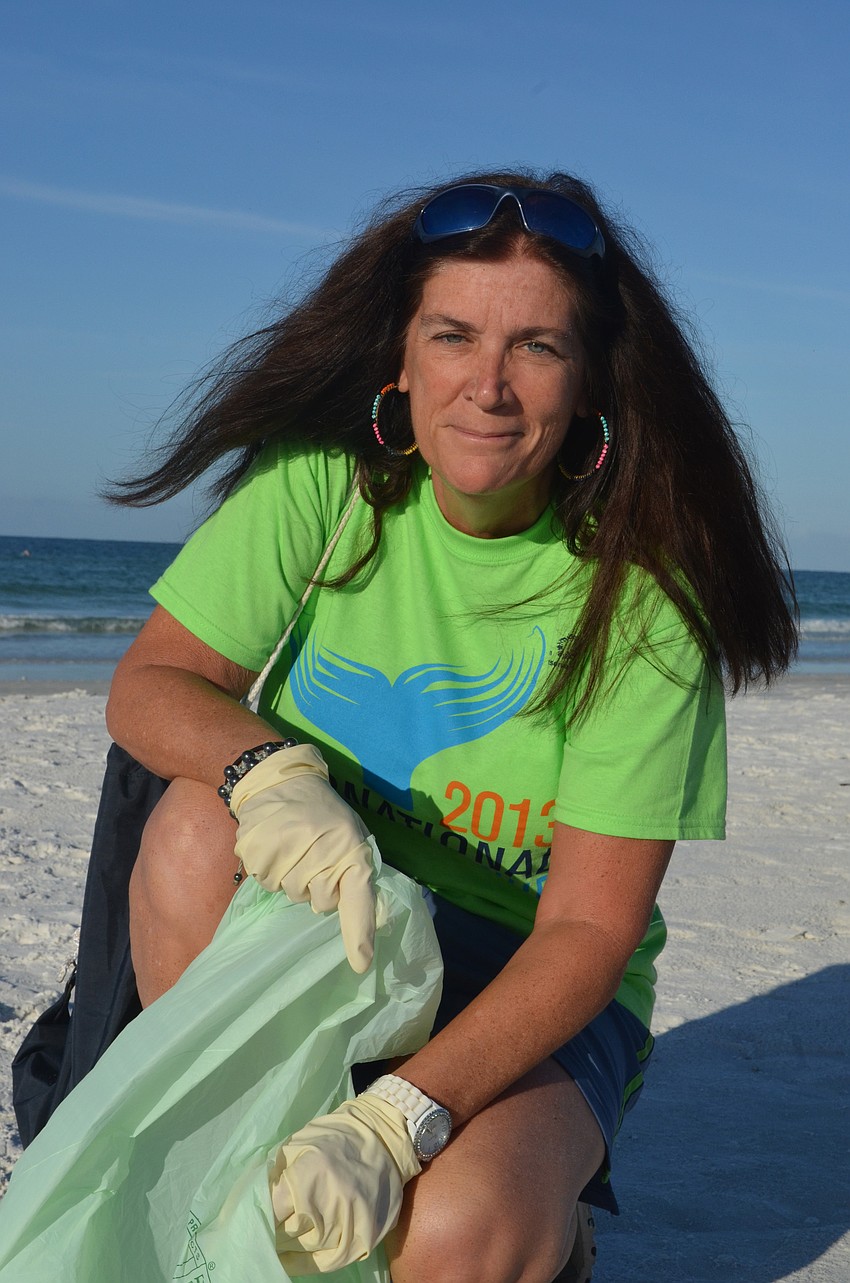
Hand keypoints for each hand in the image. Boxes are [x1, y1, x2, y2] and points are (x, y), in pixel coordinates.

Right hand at [230, 744, 374, 972]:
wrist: (279, 778)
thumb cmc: (323, 812)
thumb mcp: (351, 835)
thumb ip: (358, 873)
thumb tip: (376, 919)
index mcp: (350, 848)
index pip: (358, 896)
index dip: (359, 932)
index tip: (360, 963)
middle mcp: (319, 850)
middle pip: (318, 902)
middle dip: (317, 886)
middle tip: (314, 854)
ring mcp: (285, 850)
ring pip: (288, 892)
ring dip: (290, 876)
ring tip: (293, 844)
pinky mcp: (256, 849)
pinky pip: (264, 881)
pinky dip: (269, 868)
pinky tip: (274, 843)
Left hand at [270, 1094, 419, 1274]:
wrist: (384, 1137)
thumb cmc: (336, 1136)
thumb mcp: (300, 1144)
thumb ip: (280, 1174)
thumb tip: (260, 1202)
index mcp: (309, 1176)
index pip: (274, 1211)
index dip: (263, 1214)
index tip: (255, 1217)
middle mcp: (330, 1203)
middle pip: (289, 1232)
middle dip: (275, 1231)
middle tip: (265, 1230)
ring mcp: (351, 1222)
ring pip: (308, 1249)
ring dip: (289, 1247)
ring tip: (277, 1243)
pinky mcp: (366, 1236)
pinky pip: (331, 1260)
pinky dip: (308, 1263)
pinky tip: (292, 1260)